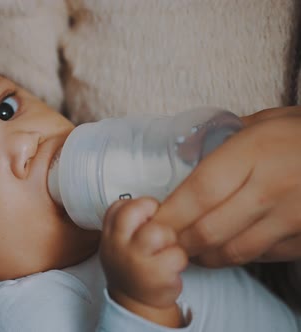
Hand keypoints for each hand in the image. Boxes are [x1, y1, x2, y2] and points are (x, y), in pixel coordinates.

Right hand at [100, 198, 187, 326]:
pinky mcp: (155, 276)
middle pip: (139, 210)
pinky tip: (170, 268)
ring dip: (171, 240)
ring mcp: (134, 260)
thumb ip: (129, 221)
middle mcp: (117, 245)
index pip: (121, 205)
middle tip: (159, 230)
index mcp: (109, 234)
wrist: (136, 302)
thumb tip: (158, 202)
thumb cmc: (132, 266)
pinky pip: (178, 254)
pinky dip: (179, 261)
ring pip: (161, 231)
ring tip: (166, 251)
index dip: (141, 207)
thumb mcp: (119, 241)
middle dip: (156, 215)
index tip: (147, 217)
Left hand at [151, 107, 300, 266]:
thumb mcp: (262, 120)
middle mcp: (270, 189)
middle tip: (164, 239)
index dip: (170, 213)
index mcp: (254, 153)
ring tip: (190, 247)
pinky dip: (237, 256)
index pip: (198, 192)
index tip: (151, 221)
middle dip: (179, 240)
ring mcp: (291, 217)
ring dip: (204, 255)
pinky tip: (225, 247)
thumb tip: (182, 151)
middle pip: (209, 230)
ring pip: (233, 251)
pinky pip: (261, 256)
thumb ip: (220, 137)